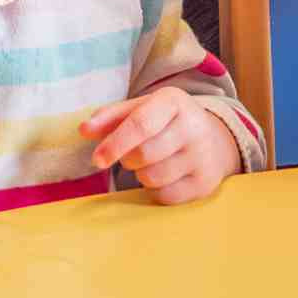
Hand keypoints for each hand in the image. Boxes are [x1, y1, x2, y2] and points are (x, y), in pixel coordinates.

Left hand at [82, 87, 240, 203]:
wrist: (214, 140)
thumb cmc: (166, 122)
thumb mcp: (141, 109)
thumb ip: (110, 118)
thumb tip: (83, 130)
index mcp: (174, 101)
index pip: (140, 124)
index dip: (114, 144)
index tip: (96, 160)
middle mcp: (193, 126)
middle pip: (143, 155)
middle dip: (128, 159)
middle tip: (132, 154)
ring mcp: (203, 156)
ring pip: (153, 177)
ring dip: (141, 174)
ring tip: (151, 162)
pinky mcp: (205, 183)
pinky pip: (165, 196)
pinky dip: (156, 190)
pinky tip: (165, 176)